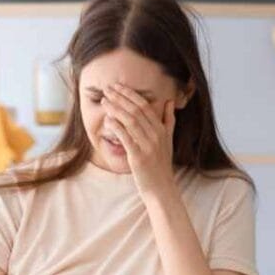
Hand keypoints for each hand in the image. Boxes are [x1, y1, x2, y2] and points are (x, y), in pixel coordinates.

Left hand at [102, 83, 176, 197]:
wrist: (161, 188)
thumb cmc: (161, 165)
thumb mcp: (168, 141)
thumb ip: (168, 120)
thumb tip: (170, 101)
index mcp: (162, 130)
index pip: (145, 106)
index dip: (130, 94)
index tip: (118, 86)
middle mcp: (156, 135)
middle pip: (136, 110)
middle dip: (120, 97)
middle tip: (107, 89)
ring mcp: (148, 146)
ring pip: (130, 121)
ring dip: (116, 108)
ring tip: (104, 101)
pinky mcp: (138, 157)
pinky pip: (125, 137)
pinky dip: (116, 126)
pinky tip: (107, 120)